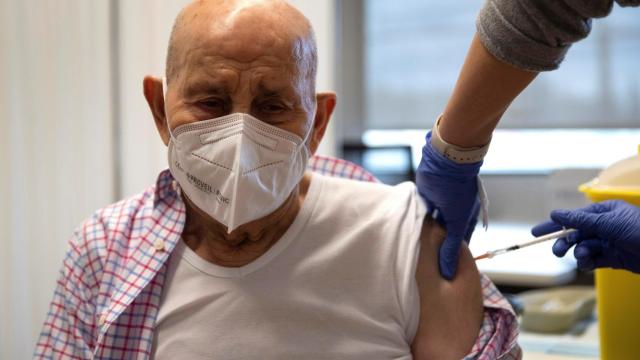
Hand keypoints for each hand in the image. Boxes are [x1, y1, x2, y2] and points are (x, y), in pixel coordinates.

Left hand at [416, 131, 482, 279]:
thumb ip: (450, 244)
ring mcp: (437, 207)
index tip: (442, 276)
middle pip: (441, 237)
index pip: (457, 245)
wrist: (446, 161)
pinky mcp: (424, 200)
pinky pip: (418, 216)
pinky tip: (406, 236)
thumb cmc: (457, 191)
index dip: (451, 258)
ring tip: (412, 256)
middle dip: (435, 249)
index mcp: (463, 220)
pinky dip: (414, 224)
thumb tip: (448, 270)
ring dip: (423, 236)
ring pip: (429, 227)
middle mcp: (451, 215)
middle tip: (424, 269)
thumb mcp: (456, 221)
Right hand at [532, 200, 639, 273]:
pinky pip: (592, 259)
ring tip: (582, 258)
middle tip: (557, 251)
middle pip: (575, 233)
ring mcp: (608, 242)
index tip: (537, 232)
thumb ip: (580, 220)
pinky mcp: (612, 258)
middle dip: (565, 242)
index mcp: (603, 211)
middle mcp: (604, 226)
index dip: (555, 224)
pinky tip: (587, 263)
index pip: (573, 217)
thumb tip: (556, 214)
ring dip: (578, 253)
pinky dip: (586, 262)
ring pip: (582, 247)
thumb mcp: (608, 223)